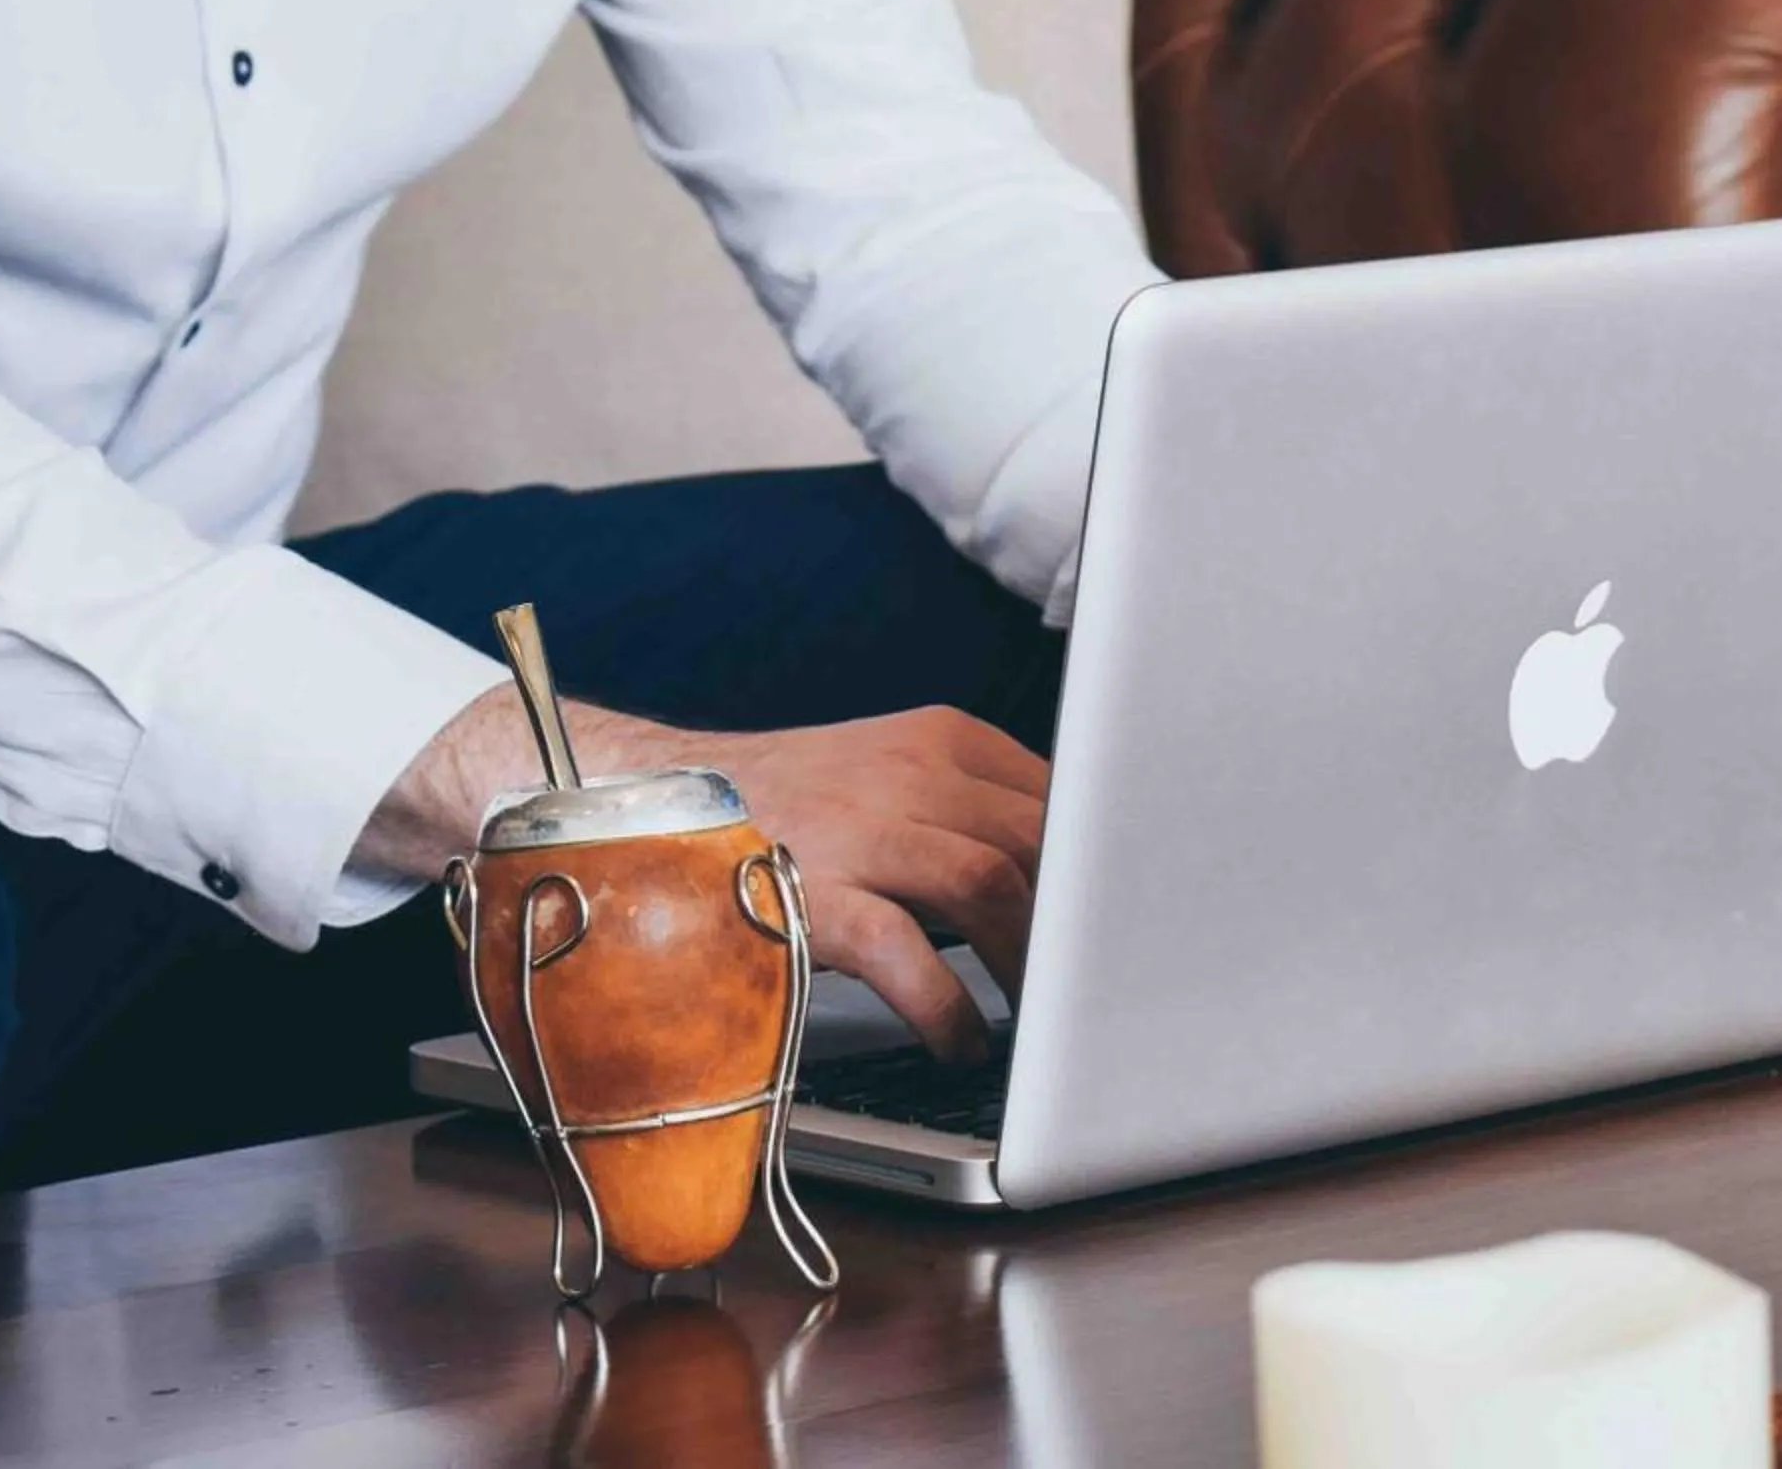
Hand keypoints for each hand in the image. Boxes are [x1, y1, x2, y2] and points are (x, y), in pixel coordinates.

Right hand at [366, 686, 1045, 1061]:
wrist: (641, 803)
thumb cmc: (784, 810)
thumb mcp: (890, 781)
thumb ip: (974, 814)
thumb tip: (1075, 882)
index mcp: (942, 740)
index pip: (1066, 797)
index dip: (1111, 866)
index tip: (1140, 922)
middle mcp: (912, 770)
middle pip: (1046, 841)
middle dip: (1084, 923)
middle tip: (1102, 991)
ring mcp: (859, 826)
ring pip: (994, 886)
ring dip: (1033, 966)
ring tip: (1046, 1024)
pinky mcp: (809, 891)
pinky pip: (908, 954)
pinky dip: (950, 1007)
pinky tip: (962, 1042)